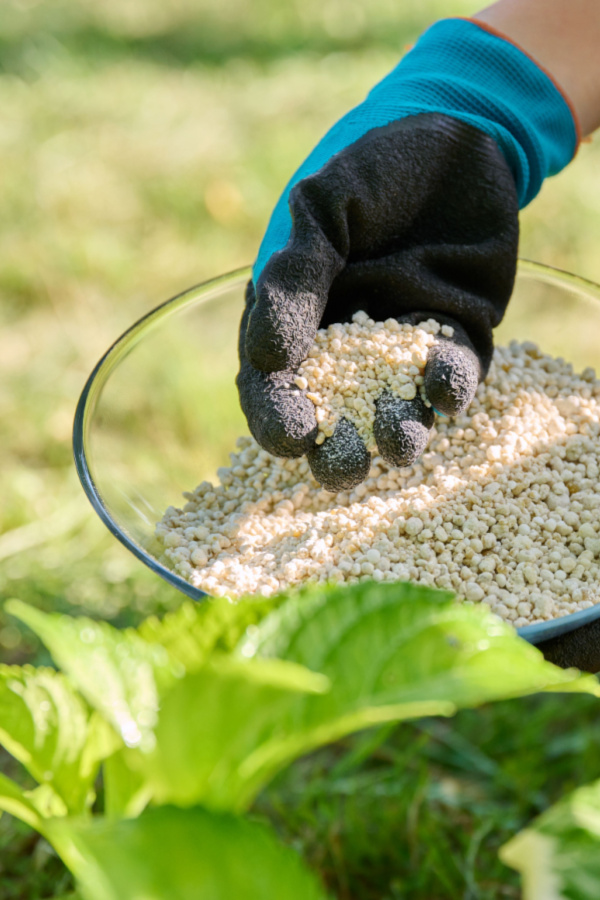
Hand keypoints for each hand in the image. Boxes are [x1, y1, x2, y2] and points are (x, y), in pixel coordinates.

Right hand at [237, 17, 576, 490]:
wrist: (455, 129)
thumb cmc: (369, 164)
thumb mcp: (319, 209)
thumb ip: (293, 279)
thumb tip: (266, 361)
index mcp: (294, 319)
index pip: (273, 386)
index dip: (277, 418)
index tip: (292, 436)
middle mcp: (345, 344)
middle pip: (332, 417)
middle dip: (334, 450)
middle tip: (342, 463)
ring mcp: (402, 346)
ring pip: (393, 410)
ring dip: (394, 435)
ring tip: (397, 444)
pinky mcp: (456, 338)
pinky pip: (451, 379)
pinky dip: (448, 391)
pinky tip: (444, 390)